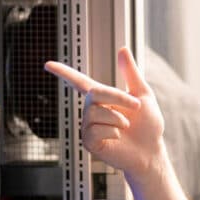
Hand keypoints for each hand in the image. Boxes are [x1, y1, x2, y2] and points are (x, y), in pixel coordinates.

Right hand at [44, 47, 163, 179]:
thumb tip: (123, 49)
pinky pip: (94, 131)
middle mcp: (92, 112)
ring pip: (95, 113)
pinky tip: (118, 136)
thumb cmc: (148, 125)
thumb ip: (131, 73)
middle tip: (137, 106)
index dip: (64, 73)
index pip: (79, 82)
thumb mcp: (143, 94)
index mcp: (103, 99)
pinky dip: (112, 132)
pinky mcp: (90, 143)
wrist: (151, 151)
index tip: (48, 64)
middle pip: (94, 94)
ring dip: (118, 118)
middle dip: (118, 97)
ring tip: (127, 126)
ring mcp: (89, 127)